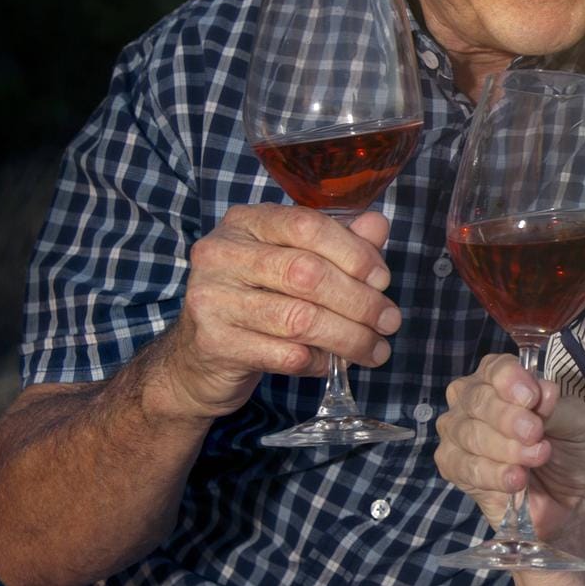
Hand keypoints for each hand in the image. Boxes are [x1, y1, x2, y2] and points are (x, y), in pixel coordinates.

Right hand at [154, 204, 398, 418]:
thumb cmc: (257, 301)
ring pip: (300, 318)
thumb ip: (338, 242)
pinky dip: (318, 361)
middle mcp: (221, 254)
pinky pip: (284, 354)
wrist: (194, 360)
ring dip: (349, 337)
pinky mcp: (214, 343)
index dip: (354, 253)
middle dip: (360, 301)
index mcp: (246, 222)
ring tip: (375, 350)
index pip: (308, 226)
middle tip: (390, 321)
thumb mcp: (295, 262)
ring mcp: (212, 298)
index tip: (383, 279)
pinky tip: (330, 363)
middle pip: (308, 274)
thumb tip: (379, 226)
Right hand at [436, 354, 584, 540]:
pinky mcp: (453, 467)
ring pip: (470, 434)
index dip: (510, 380)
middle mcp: (473, 401)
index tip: (531, 398)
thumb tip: (544, 392)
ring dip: (507, 449)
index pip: (495, 368)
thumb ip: (557, 407)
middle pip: (478, 399)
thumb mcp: (573, 423)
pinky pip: (465, 466)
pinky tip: (516, 480)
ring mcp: (458, 434)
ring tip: (536, 459)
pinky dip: (493, 474)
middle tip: (535, 435)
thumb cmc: (565, 452)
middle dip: (509, 419)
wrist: (562, 502)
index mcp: (501, 380)